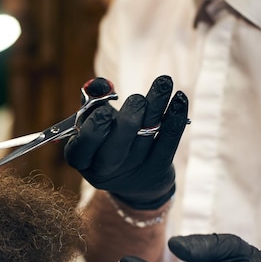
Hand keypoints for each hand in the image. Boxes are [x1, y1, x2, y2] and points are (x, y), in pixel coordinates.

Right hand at [64, 75, 188, 208]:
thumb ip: (92, 102)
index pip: (83, 144)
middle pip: (116, 145)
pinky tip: (179, 99)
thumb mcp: (92, 124)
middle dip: (129, 118)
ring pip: (145, 135)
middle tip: (138, 100)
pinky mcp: (157, 169)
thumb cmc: (106, 141)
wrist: (133, 179)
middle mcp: (104, 168)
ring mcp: (132, 170)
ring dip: (156, 105)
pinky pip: (168, 141)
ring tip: (164, 82)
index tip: (105, 110)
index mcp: (81, 158)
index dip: (94, 128)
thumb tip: (99, 85)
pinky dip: (175, 118)